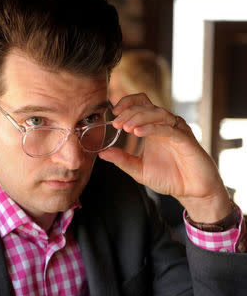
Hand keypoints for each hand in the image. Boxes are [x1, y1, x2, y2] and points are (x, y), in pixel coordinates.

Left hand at [99, 93, 231, 221]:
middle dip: (129, 113)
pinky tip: (138, 133)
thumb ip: (122, 160)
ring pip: (157, 113)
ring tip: (125, 128)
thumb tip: (102, 153)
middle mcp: (165, 125)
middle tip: (116, 124)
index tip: (113, 114)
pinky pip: (168, 128)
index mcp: (153, 128)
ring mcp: (176, 130)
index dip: (126, 104)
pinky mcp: (185, 139)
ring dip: (139, 118)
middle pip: (146, 105)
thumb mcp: (139, 170)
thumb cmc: (170, 178)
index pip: (140, 104)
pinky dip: (152, 128)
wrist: (192, 191)